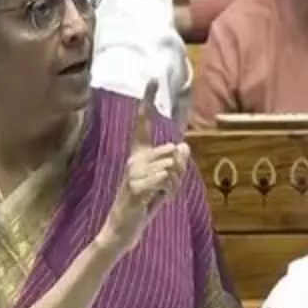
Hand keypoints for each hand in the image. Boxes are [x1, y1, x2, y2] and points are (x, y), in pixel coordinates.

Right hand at [97, 79, 190, 256]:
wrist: (124, 229)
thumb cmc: (144, 205)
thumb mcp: (166, 185)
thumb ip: (176, 166)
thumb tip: (183, 146)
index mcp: (139, 155)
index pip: (143, 124)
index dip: (147, 100)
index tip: (151, 78)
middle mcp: (133, 159)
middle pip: (171, 152)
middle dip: (178, 173)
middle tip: (163, 190)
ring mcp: (133, 172)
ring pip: (171, 166)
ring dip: (172, 185)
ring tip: (158, 197)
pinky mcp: (135, 187)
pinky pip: (164, 178)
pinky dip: (166, 190)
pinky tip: (154, 201)